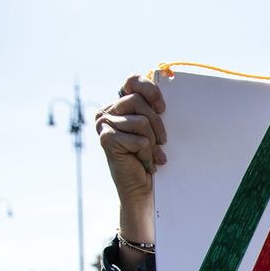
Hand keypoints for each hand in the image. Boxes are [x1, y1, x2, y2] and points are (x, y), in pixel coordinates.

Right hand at [95, 73, 166, 247]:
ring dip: (153, 143)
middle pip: (140, 102)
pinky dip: (147, 154)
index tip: (163, 108)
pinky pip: (139, 140)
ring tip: (150, 155)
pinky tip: (144, 163)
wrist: (142, 190)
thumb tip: (165, 80)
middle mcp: (107, 111)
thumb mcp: (154, 130)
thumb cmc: (151, 158)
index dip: (150, 89)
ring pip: (142, 122)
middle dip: (158, 125)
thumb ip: (153, 109)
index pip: (133, 80)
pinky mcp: (106, 139)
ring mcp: (104, 124)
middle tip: (161, 144)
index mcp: (119, 104)